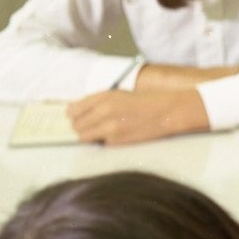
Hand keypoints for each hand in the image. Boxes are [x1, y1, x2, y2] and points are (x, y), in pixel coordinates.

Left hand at [67, 87, 206, 145]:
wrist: (166, 112)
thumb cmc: (145, 102)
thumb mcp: (118, 94)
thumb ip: (98, 102)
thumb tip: (78, 113)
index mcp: (103, 97)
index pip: (73, 109)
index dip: (73, 115)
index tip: (75, 117)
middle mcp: (103, 111)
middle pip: (76, 125)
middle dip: (80, 126)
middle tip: (89, 125)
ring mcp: (109, 127)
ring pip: (84, 136)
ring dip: (88, 135)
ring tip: (99, 131)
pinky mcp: (117, 141)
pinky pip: (100, 143)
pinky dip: (103, 141)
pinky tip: (114, 135)